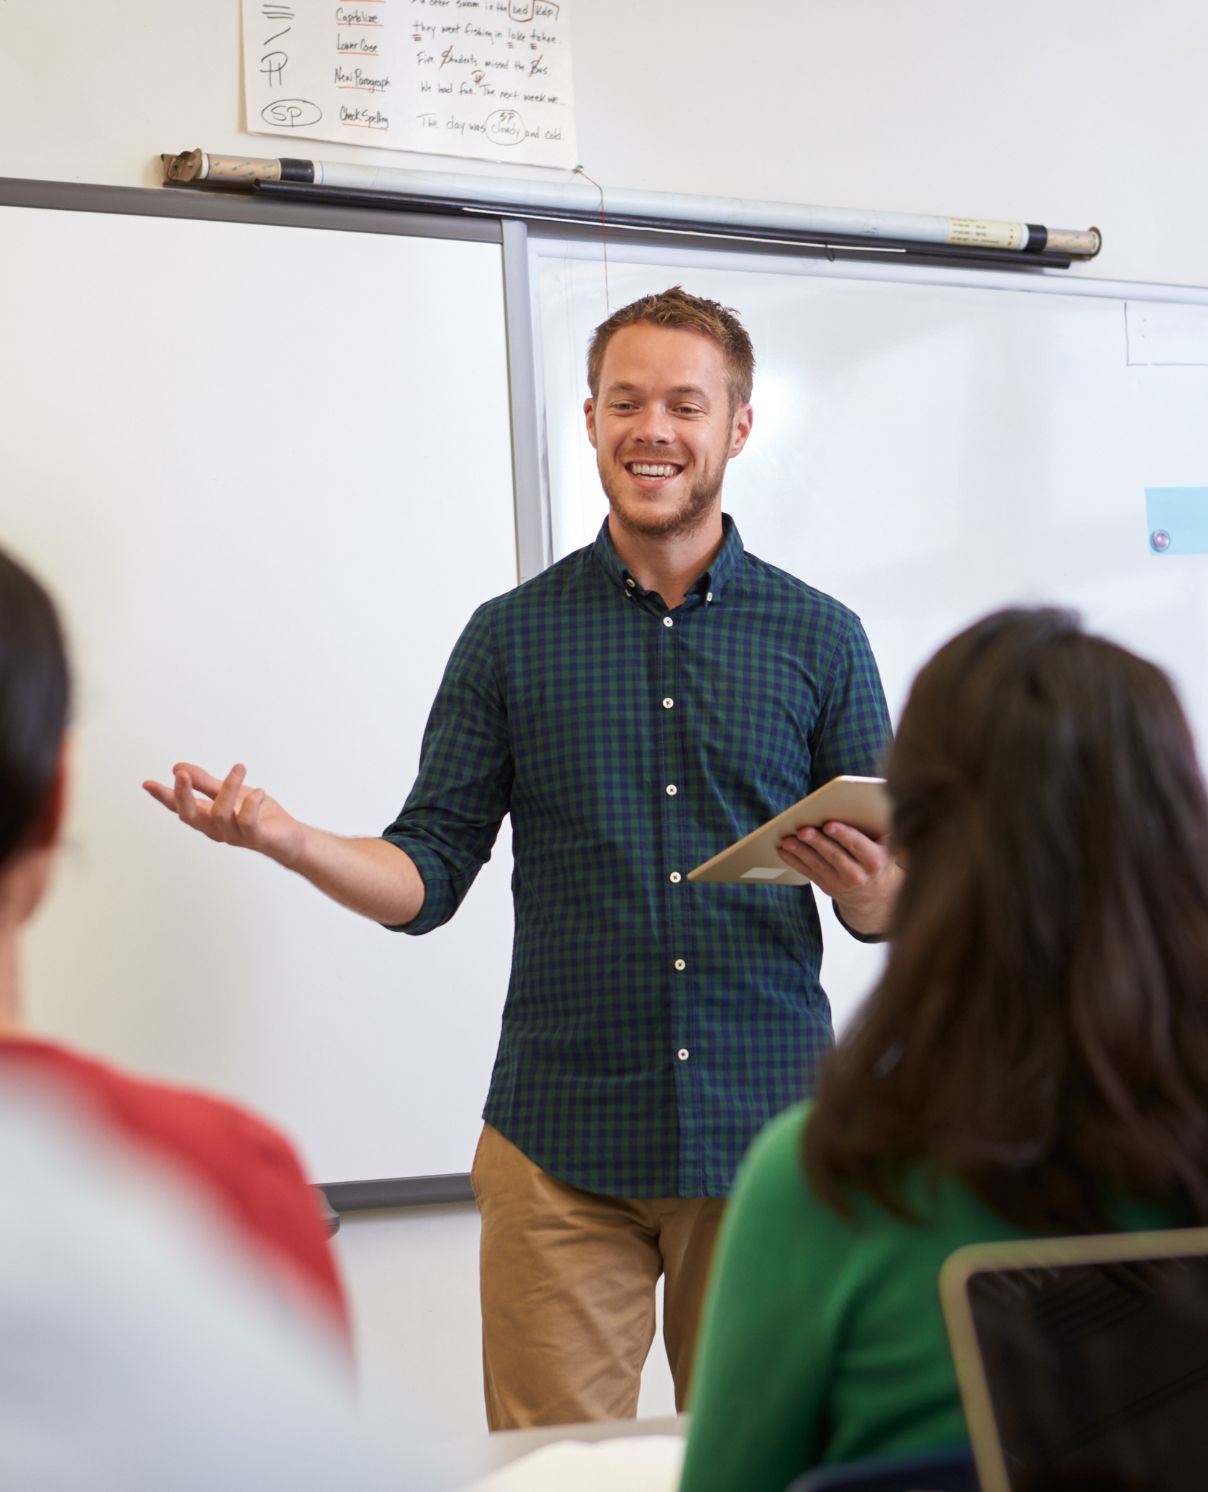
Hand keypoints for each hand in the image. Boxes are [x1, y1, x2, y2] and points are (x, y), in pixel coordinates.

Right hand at [142, 762, 305, 867]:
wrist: (290, 838)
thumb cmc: (260, 816)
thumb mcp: (230, 793)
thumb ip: (205, 783)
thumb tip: (178, 768)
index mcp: (208, 818)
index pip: (180, 807)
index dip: (164, 796)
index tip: (148, 783)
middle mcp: (217, 828)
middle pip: (191, 816)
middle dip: (183, 795)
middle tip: (181, 774)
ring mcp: (235, 835)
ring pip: (220, 812)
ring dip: (229, 787)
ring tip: (239, 769)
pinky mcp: (256, 837)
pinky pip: (247, 821)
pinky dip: (251, 803)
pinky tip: (259, 792)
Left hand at [777, 821, 902, 935]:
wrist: (874, 895)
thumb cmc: (877, 860)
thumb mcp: (887, 849)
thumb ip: (883, 833)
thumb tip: (874, 811)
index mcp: (875, 860)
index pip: (857, 845)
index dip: (842, 834)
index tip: (828, 825)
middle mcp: (858, 874)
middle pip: (834, 855)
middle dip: (817, 841)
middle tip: (802, 830)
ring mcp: (840, 883)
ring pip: (817, 864)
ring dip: (800, 851)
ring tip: (788, 839)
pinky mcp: (826, 886)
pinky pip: (808, 872)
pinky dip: (794, 861)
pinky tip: (784, 851)